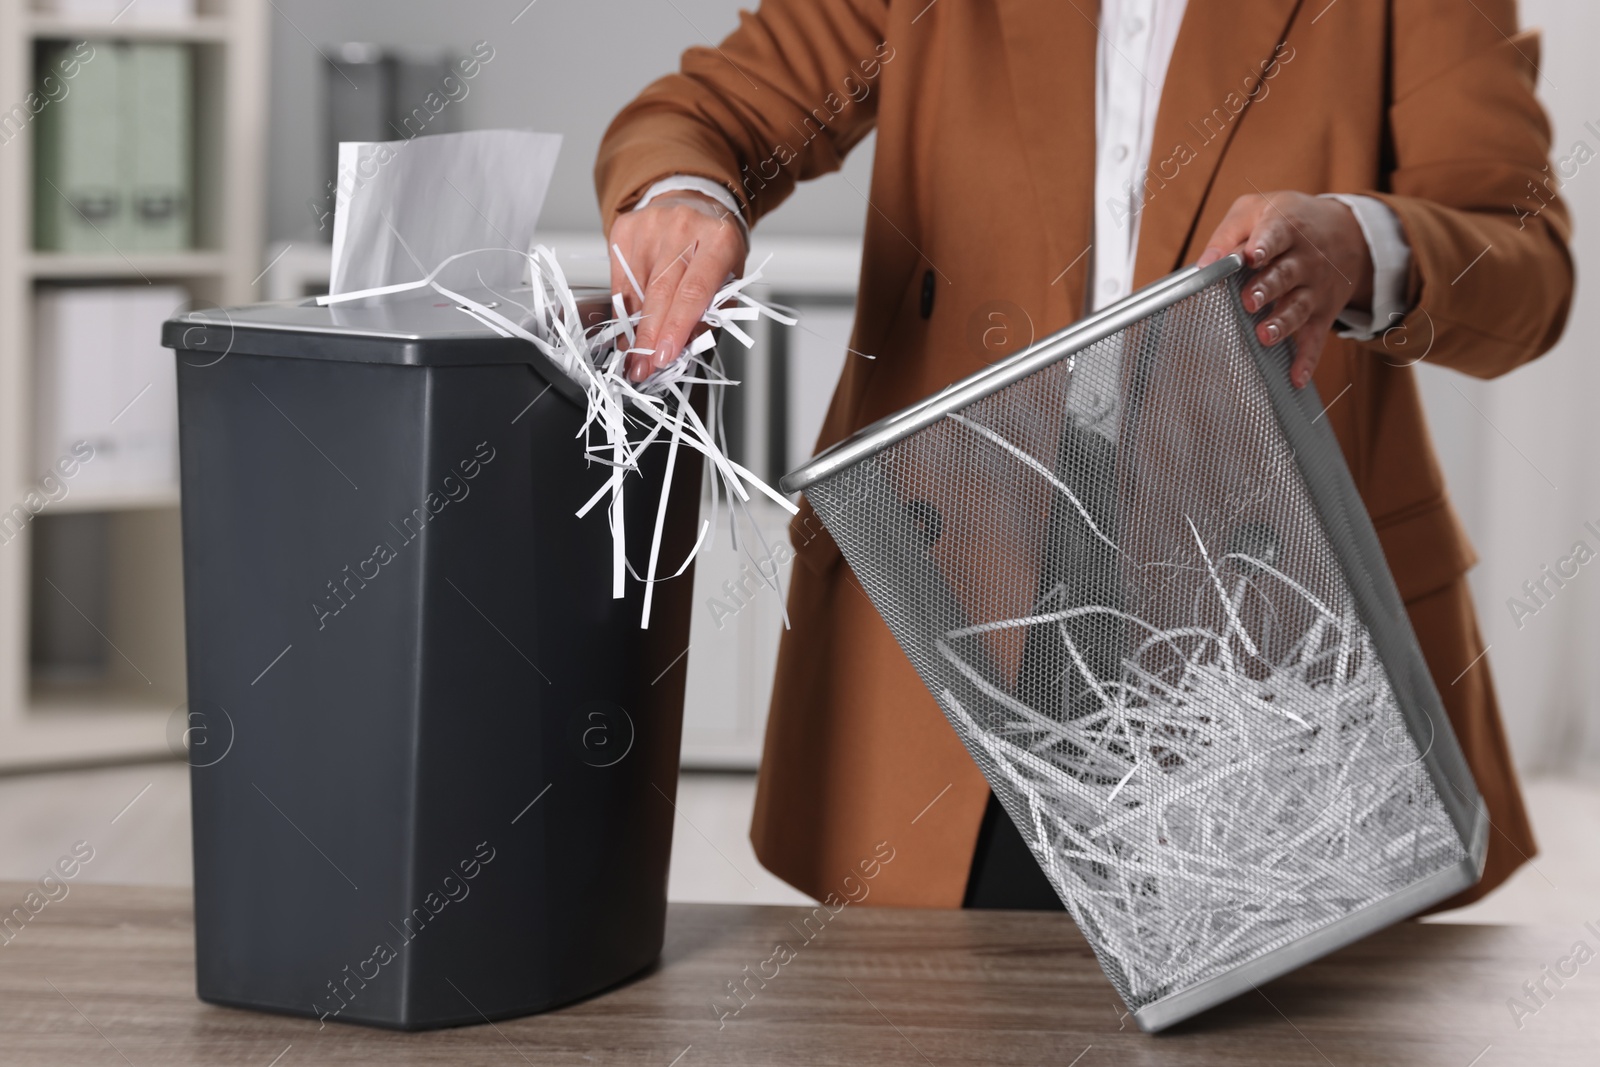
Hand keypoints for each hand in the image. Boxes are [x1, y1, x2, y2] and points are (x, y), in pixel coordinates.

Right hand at [608, 191, 746, 381]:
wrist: (695, 203)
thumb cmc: (714, 247)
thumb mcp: (729, 279)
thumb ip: (710, 315)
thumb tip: (683, 349)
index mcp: (719, 240)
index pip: (694, 291)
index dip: (677, 327)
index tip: (664, 356)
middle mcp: (684, 226)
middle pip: (661, 291)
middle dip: (649, 336)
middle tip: (641, 366)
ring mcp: (651, 224)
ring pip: (636, 287)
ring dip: (632, 327)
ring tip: (633, 353)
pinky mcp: (626, 227)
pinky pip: (620, 277)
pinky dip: (623, 307)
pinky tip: (627, 325)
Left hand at [1197, 192, 1373, 387]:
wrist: (1346, 231)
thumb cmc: (1287, 221)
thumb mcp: (1257, 210)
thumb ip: (1228, 234)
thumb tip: (1202, 264)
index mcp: (1285, 228)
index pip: (1276, 234)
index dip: (1264, 245)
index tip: (1252, 255)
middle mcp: (1305, 260)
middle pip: (1286, 275)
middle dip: (1268, 289)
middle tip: (1249, 301)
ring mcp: (1315, 288)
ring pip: (1299, 307)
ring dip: (1283, 323)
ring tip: (1265, 335)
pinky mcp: (1322, 312)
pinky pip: (1316, 338)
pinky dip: (1308, 360)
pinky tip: (1297, 378)